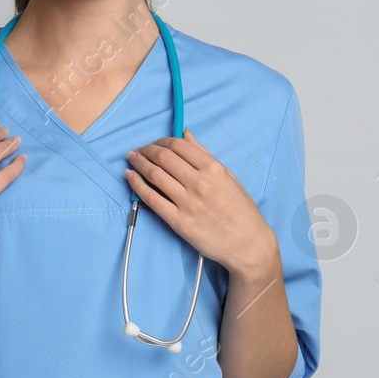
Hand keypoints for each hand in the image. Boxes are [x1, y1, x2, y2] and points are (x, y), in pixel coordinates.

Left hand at [125, 128, 277, 277]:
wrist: (248, 243)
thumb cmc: (241, 209)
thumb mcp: (228, 176)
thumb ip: (204, 154)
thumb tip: (185, 133)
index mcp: (213, 169)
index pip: (179, 146)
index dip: (161, 141)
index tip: (154, 143)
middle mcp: (200, 183)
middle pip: (163, 158)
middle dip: (147, 150)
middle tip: (139, 150)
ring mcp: (188, 203)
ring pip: (155, 175)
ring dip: (139, 163)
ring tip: (132, 159)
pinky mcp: (179, 222)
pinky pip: (152, 199)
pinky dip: (137, 185)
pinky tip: (130, 176)